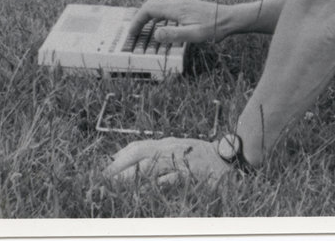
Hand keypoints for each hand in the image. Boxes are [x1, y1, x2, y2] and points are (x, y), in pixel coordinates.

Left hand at [102, 137, 232, 185]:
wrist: (231, 156)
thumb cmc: (203, 158)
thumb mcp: (179, 152)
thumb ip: (160, 156)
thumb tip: (136, 163)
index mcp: (166, 144)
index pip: (137, 146)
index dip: (119, 156)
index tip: (104, 168)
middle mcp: (171, 149)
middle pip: (140, 154)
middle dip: (119, 166)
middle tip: (103, 179)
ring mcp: (181, 159)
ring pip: (152, 164)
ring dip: (133, 174)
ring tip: (117, 184)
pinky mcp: (193, 171)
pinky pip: (174, 176)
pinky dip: (160, 182)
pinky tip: (149, 188)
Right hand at [130, 0, 232, 43]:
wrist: (229, 18)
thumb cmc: (213, 28)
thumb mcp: (194, 35)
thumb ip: (174, 34)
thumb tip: (155, 34)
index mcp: (176, 8)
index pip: (149, 9)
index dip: (138, 20)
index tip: (132, 33)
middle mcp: (177, 1)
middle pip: (151, 4)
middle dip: (140, 17)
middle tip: (134, 32)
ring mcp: (182, 1)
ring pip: (158, 4)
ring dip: (148, 15)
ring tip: (144, 30)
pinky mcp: (186, 4)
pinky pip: (166, 7)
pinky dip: (157, 15)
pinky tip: (160, 25)